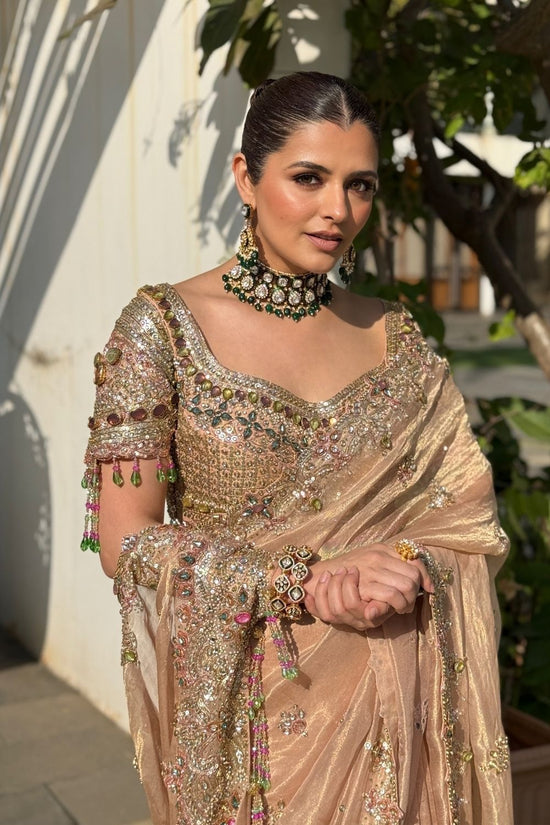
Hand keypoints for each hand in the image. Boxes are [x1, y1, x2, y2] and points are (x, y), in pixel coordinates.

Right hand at [303, 542, 432, 628]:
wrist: (320, 575)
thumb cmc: (348, 567)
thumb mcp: (371, 557)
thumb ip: (395, 562)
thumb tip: (426, 582)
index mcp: (382, 549)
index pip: (415, 563)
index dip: (425, 578)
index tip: (427, 589)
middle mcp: (378, 558)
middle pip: (413, 578)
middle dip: (415, 594)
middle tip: (407, 602)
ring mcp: (371, 572)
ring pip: (405, 588)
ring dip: (406, 602)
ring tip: (399, 608)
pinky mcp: (364, 588)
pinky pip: (389, 597)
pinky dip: (394, 606)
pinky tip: (389, 610)